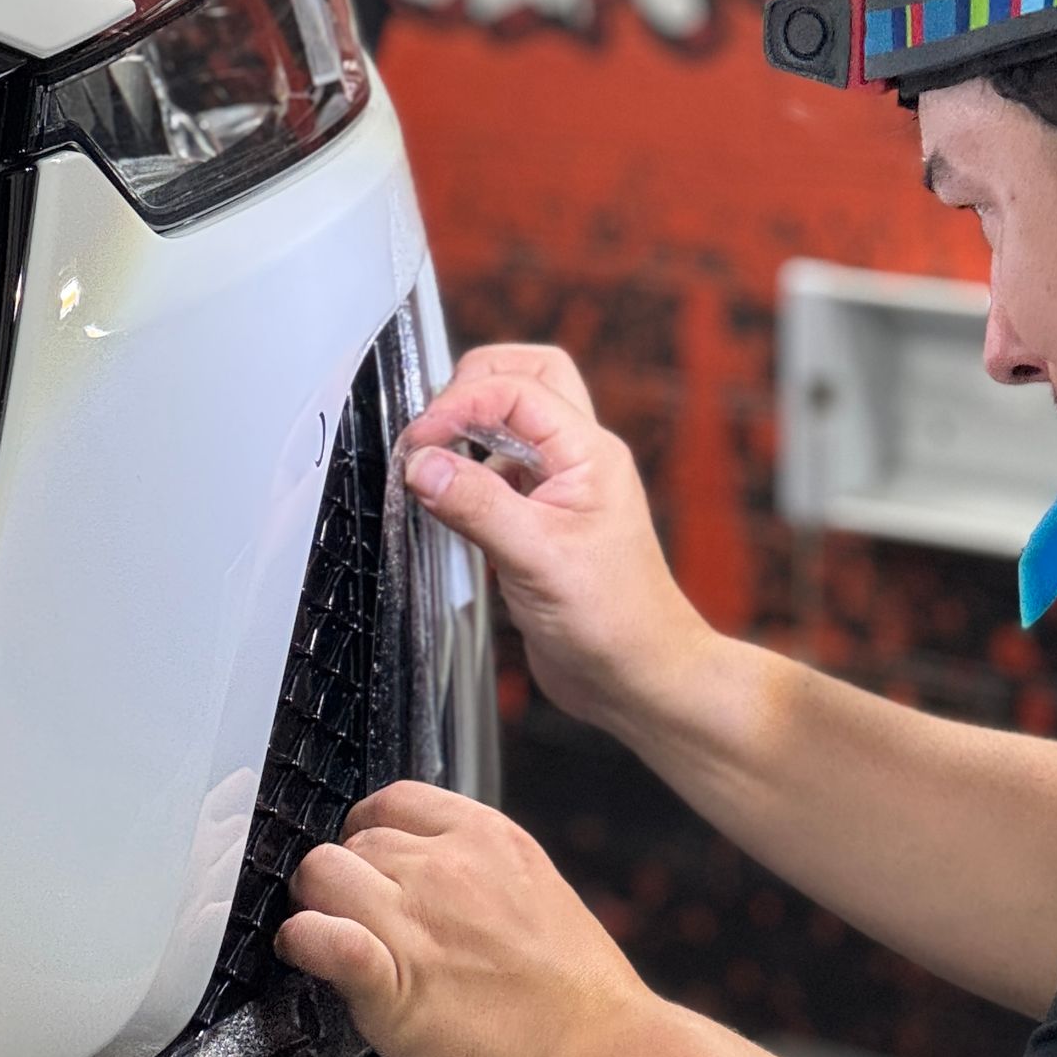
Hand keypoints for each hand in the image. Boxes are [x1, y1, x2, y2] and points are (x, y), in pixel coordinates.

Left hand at [274, 781, 651, 1056]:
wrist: (597, 1055)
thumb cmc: (577, 998)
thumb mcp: (537, 896)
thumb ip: (482, 877)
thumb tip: (435, 883)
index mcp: (489, 839)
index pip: (395, 801)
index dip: (370, 833)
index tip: (372, 865)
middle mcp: (447, 867)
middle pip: (354, 840)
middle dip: (347, 877)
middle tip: (354, 919)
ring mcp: (416, 919)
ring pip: (321, 873)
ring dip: (316, 904)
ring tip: (327, 938)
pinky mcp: (390, 979)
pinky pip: (318, 936)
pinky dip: (302, 943)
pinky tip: (307, 956)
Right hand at [401, 344, 704, 735]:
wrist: (637, 678)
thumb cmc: (614, 623)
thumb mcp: (537, 559)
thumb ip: (477, 506)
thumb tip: (422, 465)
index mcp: (589, 453)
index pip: (518, 389)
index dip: (460, 404)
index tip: (419, 443)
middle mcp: (576, 461)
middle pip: (524, 379)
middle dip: (469, 388)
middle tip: (427, 430)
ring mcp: (558, 489)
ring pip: (510, 424)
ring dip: (468, 433)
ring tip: (432, 468)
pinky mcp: (538, 522)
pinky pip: (498, 474)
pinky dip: (466, 475)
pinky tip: (448, 506)